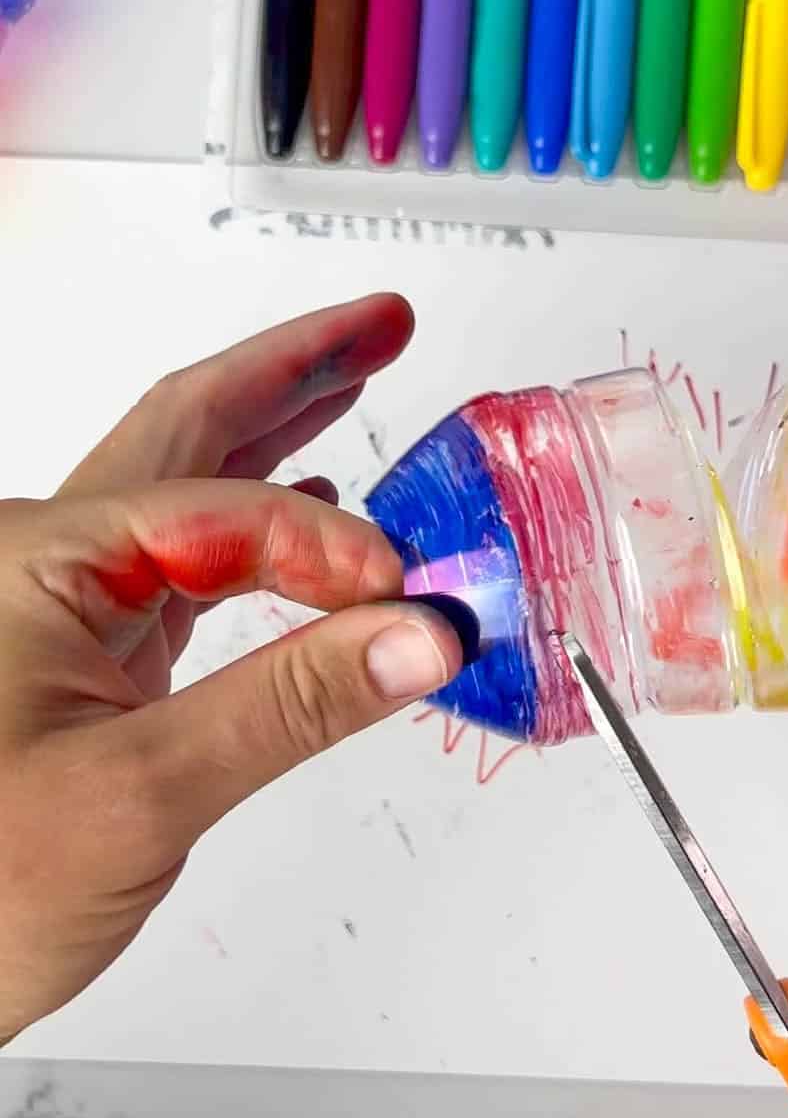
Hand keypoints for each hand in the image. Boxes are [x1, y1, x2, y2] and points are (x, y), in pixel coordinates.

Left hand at [0, 295, 463, 1043]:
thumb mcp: (137, 793)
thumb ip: (292, 704)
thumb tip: (419, 636)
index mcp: (38, 561)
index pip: (227, 516)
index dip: (333, 546)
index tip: (408, 597)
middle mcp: (45, 561)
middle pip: (191, 428)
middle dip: (295, 368)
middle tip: (384, 325)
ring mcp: (64, 605)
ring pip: (190, 485)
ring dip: (278, 428)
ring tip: (353, 380)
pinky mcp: (91, 656)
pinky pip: (189, 561)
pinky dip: (259, 526)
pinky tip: (302, 519)